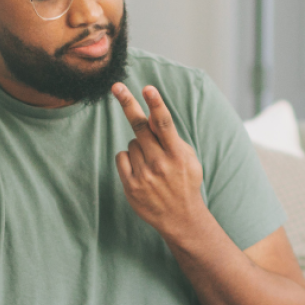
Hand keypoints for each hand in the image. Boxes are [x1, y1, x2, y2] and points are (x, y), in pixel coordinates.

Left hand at [112, 83, 206, 234]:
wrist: (181, 217)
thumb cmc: (185, 181)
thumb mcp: (188, 158)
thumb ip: (172, 139)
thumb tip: (153, 116)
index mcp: (178, 154)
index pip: (165, 124)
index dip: (156, 104)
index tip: (148, 89)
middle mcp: (160, 163)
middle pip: (139, 126)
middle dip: (128, 103)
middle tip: (116, 87)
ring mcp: (144, 175)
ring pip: (131, 143)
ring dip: (139, 147)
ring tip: (152, 164)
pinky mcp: (131, 185)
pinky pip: (121, 157)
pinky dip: (128, 159)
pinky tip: (140, 170)